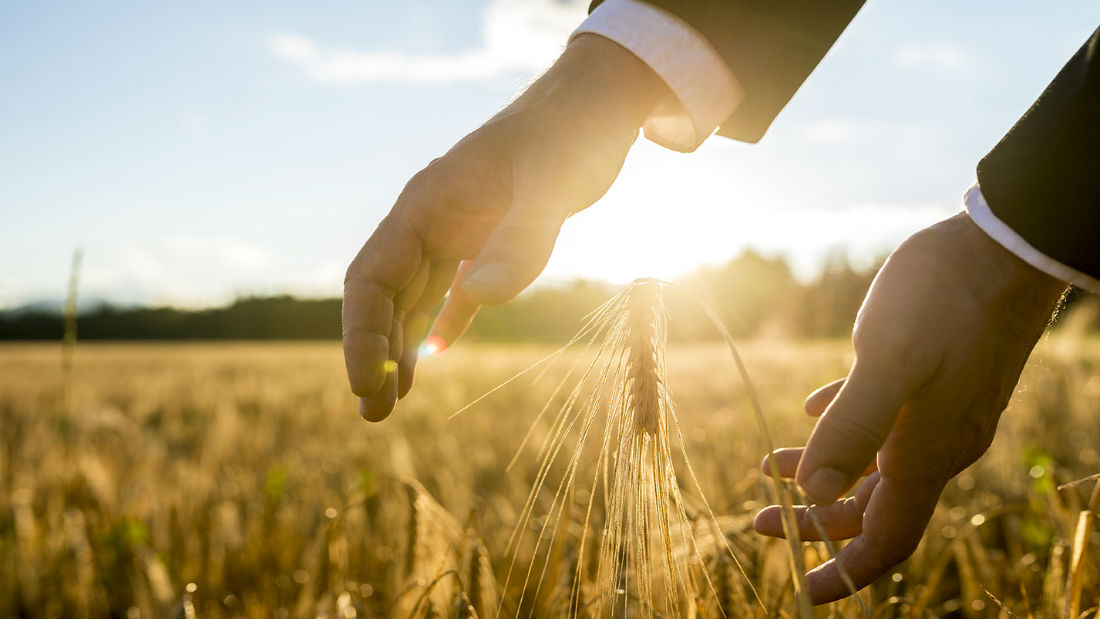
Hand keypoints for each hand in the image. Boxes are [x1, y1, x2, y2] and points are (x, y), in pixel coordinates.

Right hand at [342, 35, 665, 420]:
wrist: (598, 103)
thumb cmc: (575, 133)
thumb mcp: (556, 182)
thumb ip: (522, 237)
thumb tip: (482, 297)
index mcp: (427, 203)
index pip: (371, 276)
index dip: (361, 333)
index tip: (366, 385)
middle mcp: (431, 218)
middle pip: (383, 295)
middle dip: (374, 353)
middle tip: (376, 415)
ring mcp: (457, 229)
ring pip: (412, 298)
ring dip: (400, 348)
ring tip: (393, 402)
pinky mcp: (487, 238)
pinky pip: (451, 290)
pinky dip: (438, 325)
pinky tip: (432, 357)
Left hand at [753, 212, 1065, 602]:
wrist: (1004, 247)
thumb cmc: (945, 299)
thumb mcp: (890, 362)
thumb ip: (852, 429)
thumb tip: (813, 493)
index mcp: (926, 452)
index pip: (887, 537)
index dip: (846, 570)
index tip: (804, 588)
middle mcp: (937, 443)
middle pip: (873, 506)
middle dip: (814, 520)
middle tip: (758, 518)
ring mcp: (940, 411)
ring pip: (874, 462)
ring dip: (821, 468)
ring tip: (767, 463)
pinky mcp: (936, 378)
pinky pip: (883, 419)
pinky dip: (843, 425)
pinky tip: (813, 410)